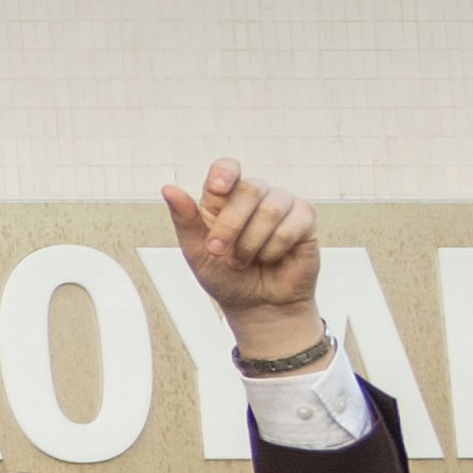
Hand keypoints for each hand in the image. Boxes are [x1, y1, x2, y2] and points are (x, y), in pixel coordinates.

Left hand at [162, 162, 323, 351]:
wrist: (257, 306)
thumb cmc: (225, 277)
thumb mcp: (196, 253)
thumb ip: (185, 220)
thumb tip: (167, 188)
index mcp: (223, 199)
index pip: (227, 167)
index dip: (224, 172)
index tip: (217, 188)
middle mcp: (254, 196)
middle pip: (248, 189)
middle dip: (230, 225)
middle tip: (219, 251)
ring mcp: (282, 205)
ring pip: (271, 208)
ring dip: (252, 242)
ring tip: (244, 261)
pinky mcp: (305, 219)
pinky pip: (293, 224)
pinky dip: (275, 247)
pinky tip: (271, 259)